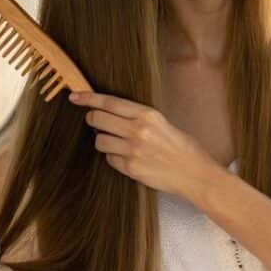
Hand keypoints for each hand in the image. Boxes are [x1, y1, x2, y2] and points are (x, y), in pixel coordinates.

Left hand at [68, 90, 215, 197]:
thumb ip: (137, 117)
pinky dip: (113, 157)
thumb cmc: (182, 147)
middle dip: (92, 119)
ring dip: (103, 140)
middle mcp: (138, 130)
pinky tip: (127, 157)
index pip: (109, 102)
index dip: (88, 98)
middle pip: (98, 119)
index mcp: (147, 115)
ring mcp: (133, 150)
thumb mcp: (162, 122)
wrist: (195, 173)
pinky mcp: (131, 168)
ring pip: (100, 140)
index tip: (75, 96)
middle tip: (95, 121)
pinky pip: (109, 159)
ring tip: (117, 142)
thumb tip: (108, 113)